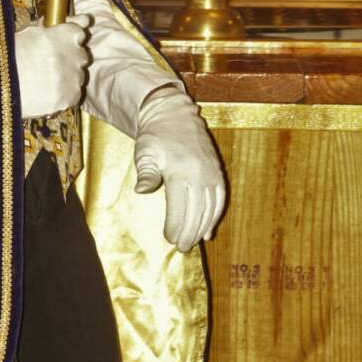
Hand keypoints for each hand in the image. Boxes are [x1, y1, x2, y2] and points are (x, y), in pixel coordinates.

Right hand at [14, 15, 89, 118]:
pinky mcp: (70, 97)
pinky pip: (74, 94)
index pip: (79, 32)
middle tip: (51, 63)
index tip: (64, 42)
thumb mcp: (31, 32)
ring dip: (68, 76)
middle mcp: (73, 54)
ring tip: (45, 79)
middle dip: (70, 57)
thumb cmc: (10, 54)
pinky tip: (46, 91)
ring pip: (79, 75)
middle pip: (82, 55)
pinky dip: (64, 93)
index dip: (71, 38)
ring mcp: (73, 77)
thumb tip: (83, 19)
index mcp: (64, 34)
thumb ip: (57, 25)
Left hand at [133, 86, 225, 251]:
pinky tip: (208, 231)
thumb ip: (146, 173)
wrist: (174, 113)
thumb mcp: (145, 151)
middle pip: (196, 212)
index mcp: (179, 170)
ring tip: (193, 242)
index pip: (179, 208)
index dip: (175, 227)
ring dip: (203, 228)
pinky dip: (216, 216)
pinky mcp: (217, 170)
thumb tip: (141, 191)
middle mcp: (199, 173)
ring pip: (210, 208)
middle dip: (189, 233)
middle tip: (182, 248)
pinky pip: (220, 198)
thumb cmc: (155, 135)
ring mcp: (211, 172)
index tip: (169, 239)